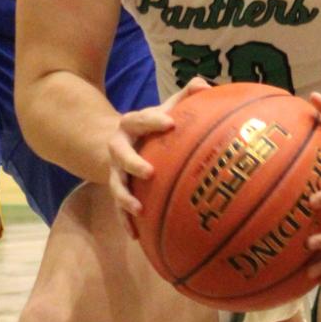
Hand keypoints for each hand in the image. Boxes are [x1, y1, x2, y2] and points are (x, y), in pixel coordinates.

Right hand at [106, 77, 211, 222]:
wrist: (116, 143)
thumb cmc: (152, 127)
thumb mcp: (165, 109)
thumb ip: (184, 98)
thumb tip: (205, 85)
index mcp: (132, 125)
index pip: (140, 119)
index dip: (153, 121)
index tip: (170, 123)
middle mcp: (119, 147)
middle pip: (121, 154)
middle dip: (133, 163)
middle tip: (149, 172)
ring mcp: (115, 171)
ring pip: (116, 185)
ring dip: (125, 198)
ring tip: (139, 209)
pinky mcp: (117, 190)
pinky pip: (118, 209)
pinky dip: (126, 221)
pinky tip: (137, 236)